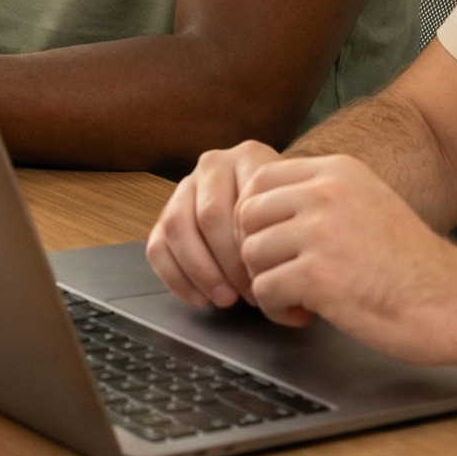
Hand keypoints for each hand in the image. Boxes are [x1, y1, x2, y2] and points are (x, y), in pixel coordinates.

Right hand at [147, 140, 287, 308]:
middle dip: (227, 265)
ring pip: (176, 227)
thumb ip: (292, 234)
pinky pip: (157, 246)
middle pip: (208, 217)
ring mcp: (187, 185)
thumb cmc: (290, 217)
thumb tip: (287, 283)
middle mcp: (214, 164)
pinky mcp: (165, 212)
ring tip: (225, 298)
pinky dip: (176, 278)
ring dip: (200, 272)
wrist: (277, 205)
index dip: (252, 251)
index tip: (267, 279)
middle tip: (247, 294)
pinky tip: (200, 298)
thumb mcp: (299, 213)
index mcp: (250, 157)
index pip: (241, 206)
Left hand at [235, 154, 456, 364]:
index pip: (261, 177)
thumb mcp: (370, 203)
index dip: (257, 216)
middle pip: (247, 215)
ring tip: (299, 298)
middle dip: (257, 251)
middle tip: (282, 275)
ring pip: (251, 253)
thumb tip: (268, 211)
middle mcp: (325, 193)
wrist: (452, 301)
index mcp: (338, 172)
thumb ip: (323, 199)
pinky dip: (278, 310)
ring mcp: (320, 232)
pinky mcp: (317, 274)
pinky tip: (306, 315)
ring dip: (266, 283)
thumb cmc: (415, 265)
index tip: (275, 244)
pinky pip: (265, 290)